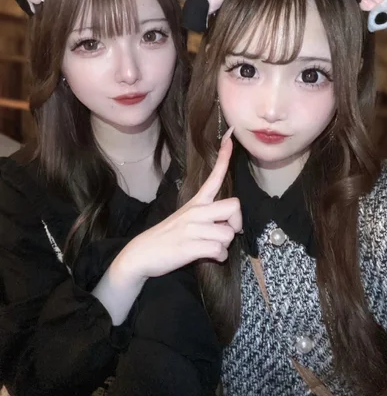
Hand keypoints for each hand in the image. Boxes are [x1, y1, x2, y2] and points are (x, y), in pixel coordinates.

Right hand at [126, 127, 241, 279]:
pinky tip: (206, 257)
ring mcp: (192, 228)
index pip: (214, 177)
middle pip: (234, 206)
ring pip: (228, 234)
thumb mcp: (185, 219)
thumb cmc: (167, 237)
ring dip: (223, 246)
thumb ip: (206, 216)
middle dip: (236, 223)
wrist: (141, 254)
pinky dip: (217, 258)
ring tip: (208, 247)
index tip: (230, 137)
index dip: (224, 158)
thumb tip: (229, 223)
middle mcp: (195, 212)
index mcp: (195, 202)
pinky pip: (220, 251)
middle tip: (225, 232)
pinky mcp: (190, 246)